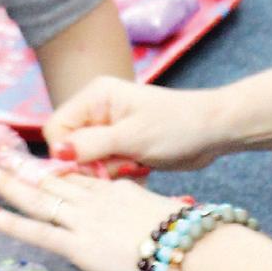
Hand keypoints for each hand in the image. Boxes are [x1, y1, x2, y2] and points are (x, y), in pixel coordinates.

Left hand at [0, 165, 193, 270]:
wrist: (185, 247)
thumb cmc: (181, 234)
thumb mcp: (156, 211)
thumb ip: (137, 211)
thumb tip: (132, 221)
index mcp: (114, 189)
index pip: (75, 177)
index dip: (49, 167)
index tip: (28, 160)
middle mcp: (94, 198)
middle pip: (50, 178)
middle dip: (18, 165)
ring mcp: (84, 219)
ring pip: (37, 197)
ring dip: (6, 182)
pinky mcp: (78, 244)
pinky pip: (37, 231)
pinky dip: (10, 222)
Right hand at [43, 76, 223, 171]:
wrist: (214, 131)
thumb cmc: (178, 126)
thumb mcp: (132, 137)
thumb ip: (91, 145)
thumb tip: (57, 153)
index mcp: (96, 96)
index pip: (57, 129)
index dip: (67, 153)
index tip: (93, 165)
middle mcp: (98, 110)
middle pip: (70, 147)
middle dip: (92, 164)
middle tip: (123, 164)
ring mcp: (110, 128)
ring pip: (88, 161)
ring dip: (108, 171)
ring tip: (135, 165)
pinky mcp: (122, 145)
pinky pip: (105, 166)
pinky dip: (119, 174)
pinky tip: (140, 170)